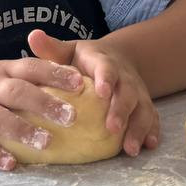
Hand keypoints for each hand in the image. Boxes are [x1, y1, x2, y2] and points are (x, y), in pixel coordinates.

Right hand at [0, 57, 83, 169]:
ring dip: (22, 130)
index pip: (31, 68)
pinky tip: (10, 164)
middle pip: (17, 92)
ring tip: (46, 143)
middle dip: (45, 103)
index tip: (80, 83)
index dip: (55, 74)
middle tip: (72, 117)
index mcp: (0, 70)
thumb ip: (24, 77)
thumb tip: (69, 83)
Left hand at [27, 30, 159, 156]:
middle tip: (112, 129)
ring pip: (142, 109)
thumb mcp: (69, 51)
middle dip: (121, 111)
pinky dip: (152, 132)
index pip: (106, 69)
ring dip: (138, 128)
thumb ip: (52, 48)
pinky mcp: (144, 107)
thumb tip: (33, 36)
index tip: (102, 92)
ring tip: (130, 149)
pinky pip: (152, 119)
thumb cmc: (85, 60)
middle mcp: (125, 78)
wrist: (118, 59)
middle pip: (127, 93)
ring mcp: (137, 94)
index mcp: (104, 63)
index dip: (106, 79)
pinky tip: (148, 146)